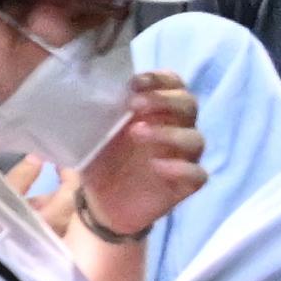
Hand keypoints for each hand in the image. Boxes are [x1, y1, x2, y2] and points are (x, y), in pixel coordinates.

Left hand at [72, 71, 207, 243]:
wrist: (100, 202)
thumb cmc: (101, 157)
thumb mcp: (93, 130)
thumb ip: (97, 108)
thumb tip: (83, 84)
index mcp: (156, 109)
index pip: (173, 83)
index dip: (160, 79)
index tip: (135, 82)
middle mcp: (175, 128)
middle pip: (188, 104)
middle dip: (164, 100)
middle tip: (135, 103)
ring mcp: (183, 157)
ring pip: (195, 138)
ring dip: (169, 132)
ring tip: (136, 133)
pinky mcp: (184, 185)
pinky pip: (197, 174)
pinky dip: (181, 168)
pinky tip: (157, 167)